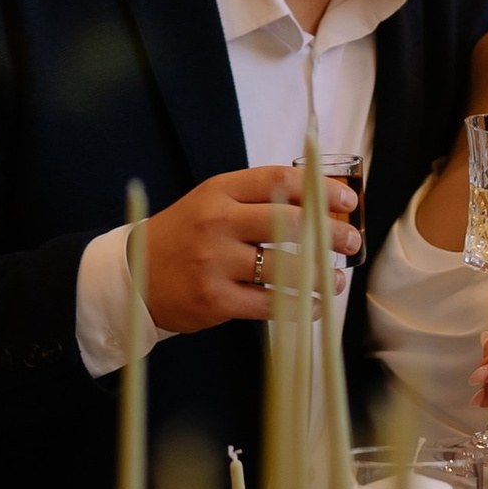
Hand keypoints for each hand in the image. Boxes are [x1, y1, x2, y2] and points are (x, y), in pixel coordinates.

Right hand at [141, 164, 362, 334]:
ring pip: (285, 268)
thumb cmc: (185, 236)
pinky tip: (313, 306)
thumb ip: (257, 200)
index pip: (279, 181)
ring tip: (335, 279)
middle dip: (330, 233)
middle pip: (289, 222)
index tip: (348, 200)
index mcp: (219, 191)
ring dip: (320, 275)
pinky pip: (270, 305)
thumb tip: (319, 204)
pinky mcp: (215, 299)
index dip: (320, 188)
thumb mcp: (212, 203)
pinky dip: (300, 307)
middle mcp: (217, 222)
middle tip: (351, 241)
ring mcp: (215, 262)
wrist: (135, 274)